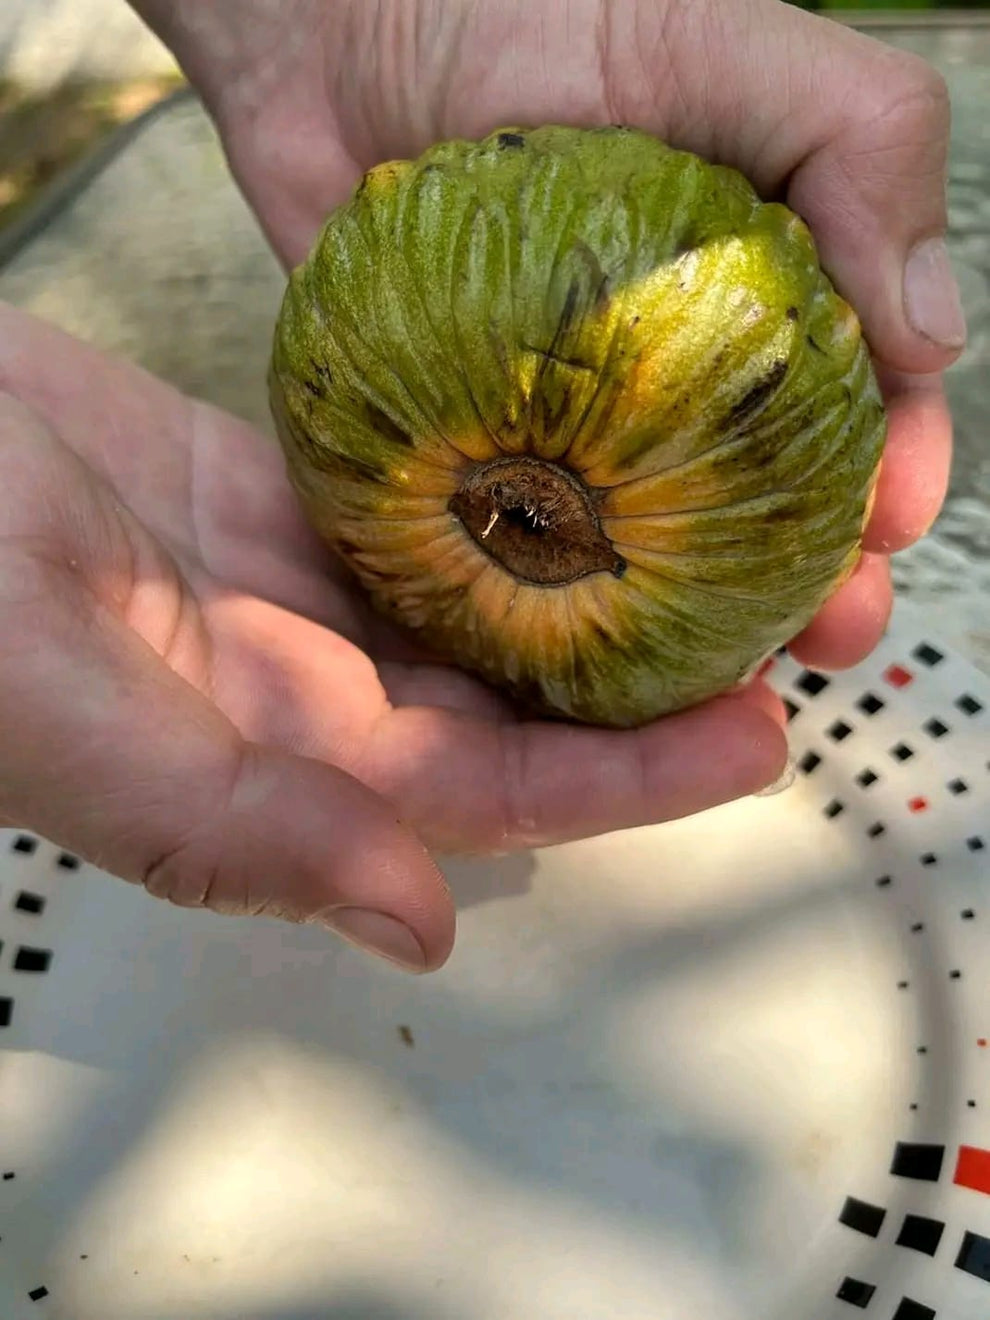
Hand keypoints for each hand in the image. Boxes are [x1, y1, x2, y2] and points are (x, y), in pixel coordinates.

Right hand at [0, 303, 784, 968]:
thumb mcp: (70, 717)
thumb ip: (237, 826)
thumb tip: (414, 923)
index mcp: (273, 773)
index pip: (488, 796)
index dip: (623, 781)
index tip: (751, 738)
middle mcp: (305, 696)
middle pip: (513, 708)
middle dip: (647, 685)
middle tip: (778, 627)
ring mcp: (298, 595)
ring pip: (481, 607)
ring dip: (595, 590)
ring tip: (716, 544)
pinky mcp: (283, 498)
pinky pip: (421, 504)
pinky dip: (506, 491)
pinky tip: (591, 462)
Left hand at [132, 0, 963, 670]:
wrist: (335, 36)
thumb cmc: (521, 11)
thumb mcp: (728, 39)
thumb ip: (859, 141)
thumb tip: (935, 331)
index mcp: (763, 283)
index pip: (858, 395)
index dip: (892, 468)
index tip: (892, 525)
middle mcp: (676, 362)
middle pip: (769, 494)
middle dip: (816, 574)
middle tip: (829, 634)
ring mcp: (576, 415)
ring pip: (661, 544)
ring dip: (708, 619)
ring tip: (723, 672)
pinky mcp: (479, 447)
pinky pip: (537, 545)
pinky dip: (573, 605)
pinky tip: (591, 650)